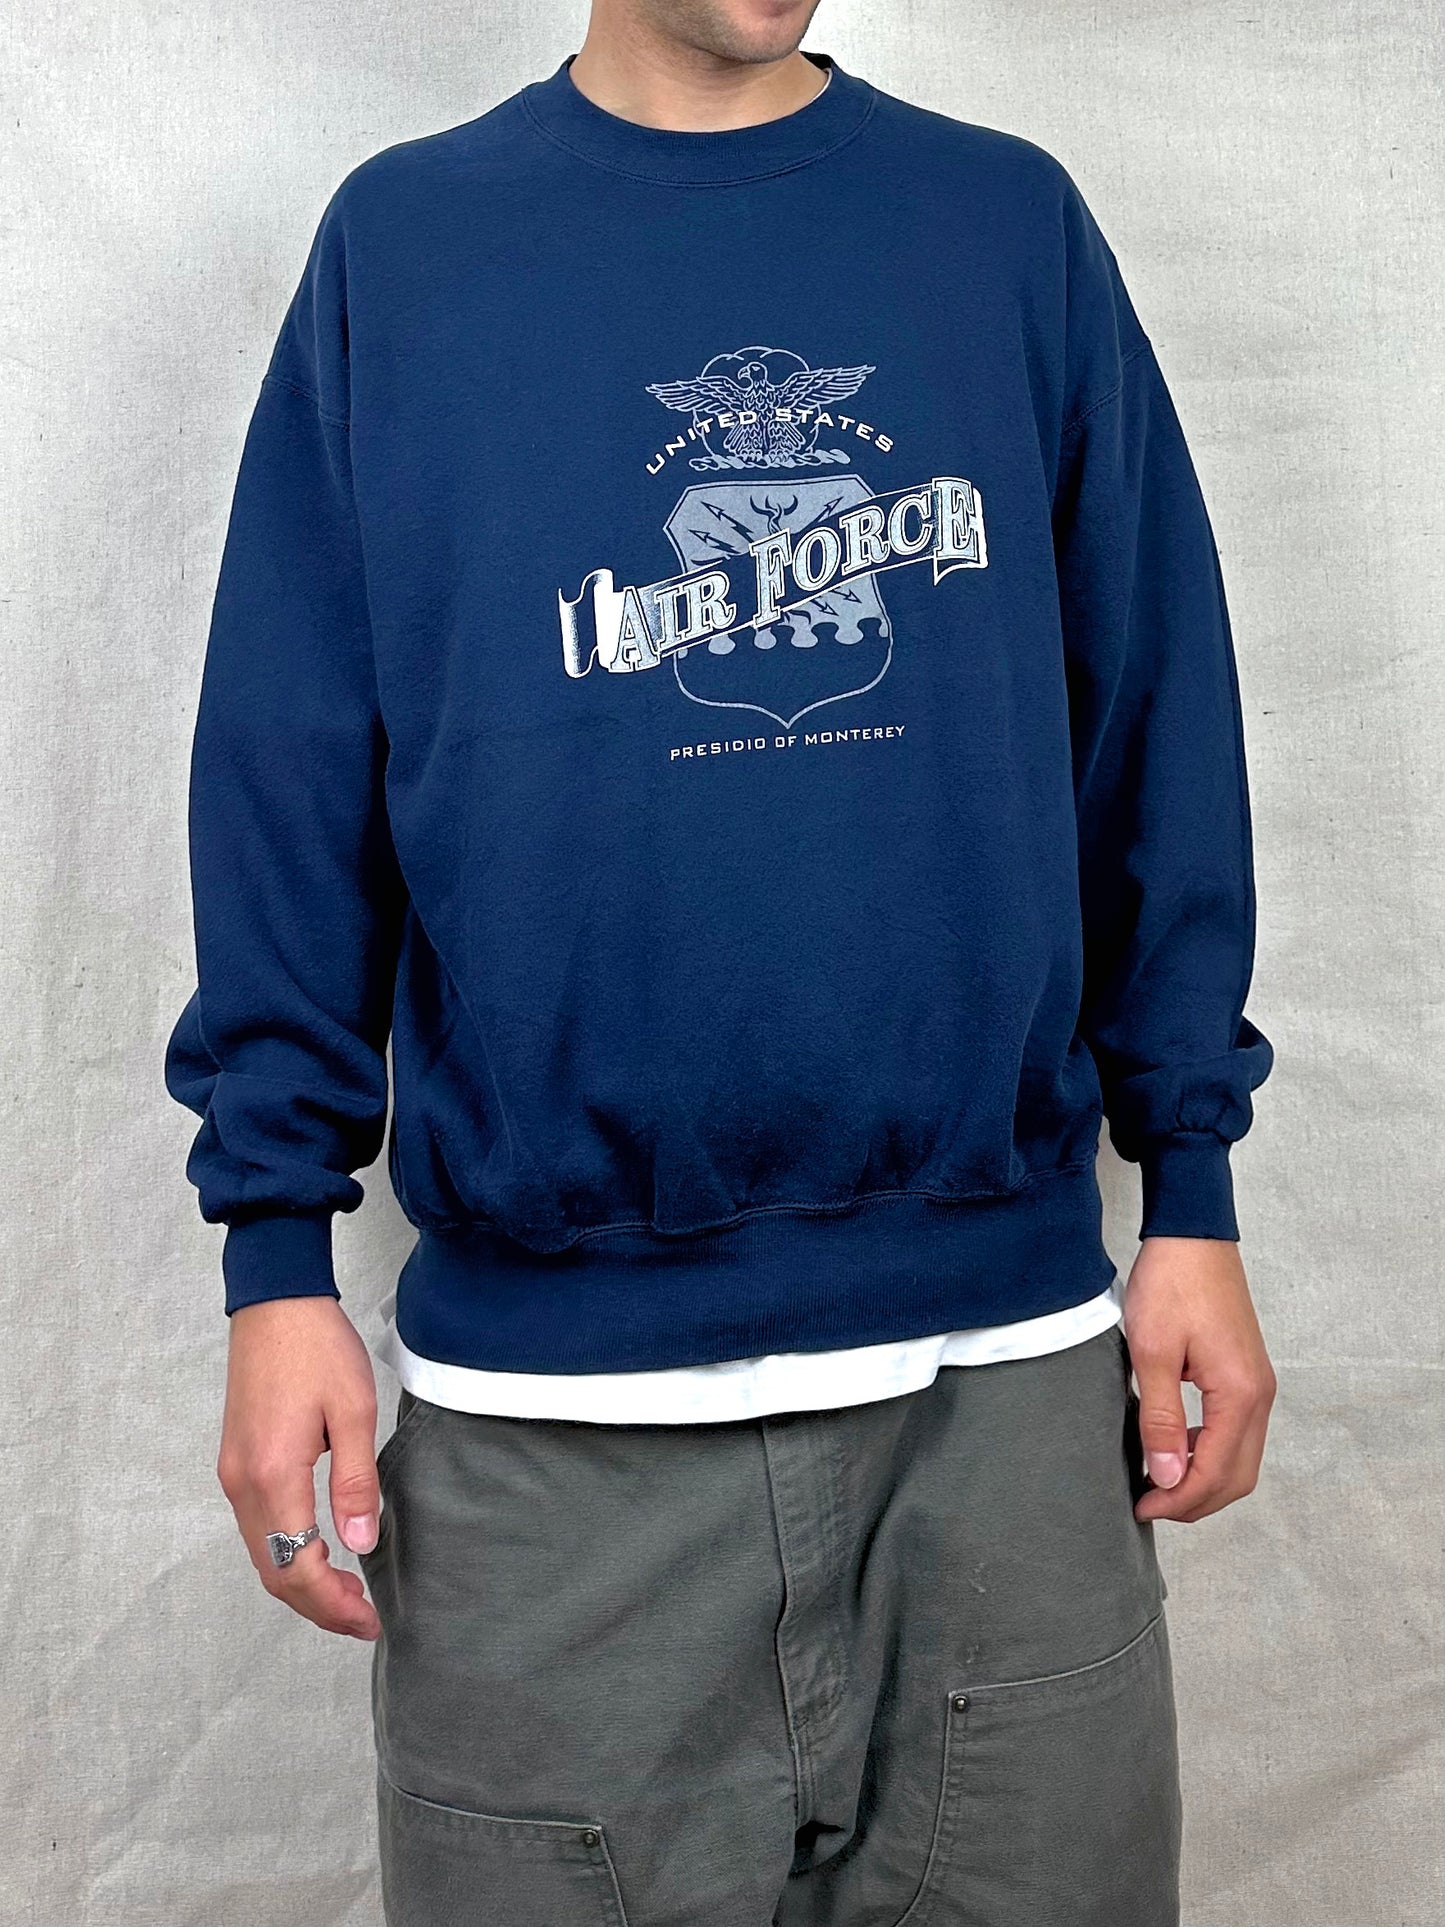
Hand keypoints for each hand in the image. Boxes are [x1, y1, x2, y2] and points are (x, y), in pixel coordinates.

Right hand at [216, 1296, 381, 1638]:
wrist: (276, 1302)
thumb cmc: (318, 1348)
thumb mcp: (353, 1410)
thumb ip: (356, 1482)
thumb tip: (360, 1546)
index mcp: (273, 1475)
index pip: (297, 1567)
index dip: (333, 1603)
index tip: (370, 1617)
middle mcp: (242, 1483)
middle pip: (274, 1571)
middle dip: (318, 1605)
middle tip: (364, 1619)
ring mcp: (234, 1473)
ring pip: (262, 1553)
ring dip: (302, 1581)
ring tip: (349, 1593)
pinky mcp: (237, 1460)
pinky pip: (258, 1527)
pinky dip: (287, 1553)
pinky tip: (321, 1550)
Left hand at [1124, 1236, 1276, 1523]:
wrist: (1192, 1234)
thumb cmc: (1170, 1284)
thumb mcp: (1152, 1353)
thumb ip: (1161, 1419)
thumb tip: (1167, 1476)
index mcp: (1239, 1394)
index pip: (1216, 1472)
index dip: (1179, 1499)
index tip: (1142, 1507)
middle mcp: (1259, 1394)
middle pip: (1237, 1475)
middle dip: (1195, 1500)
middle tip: (1149, 1504)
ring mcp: (1257, 1384)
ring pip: (1240, 1457)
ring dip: (1203, 1477)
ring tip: (1157, 1481)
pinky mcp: (1246, 1374)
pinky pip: (1236, 1432)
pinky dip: (1209, 1451)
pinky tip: (1174, 1446)